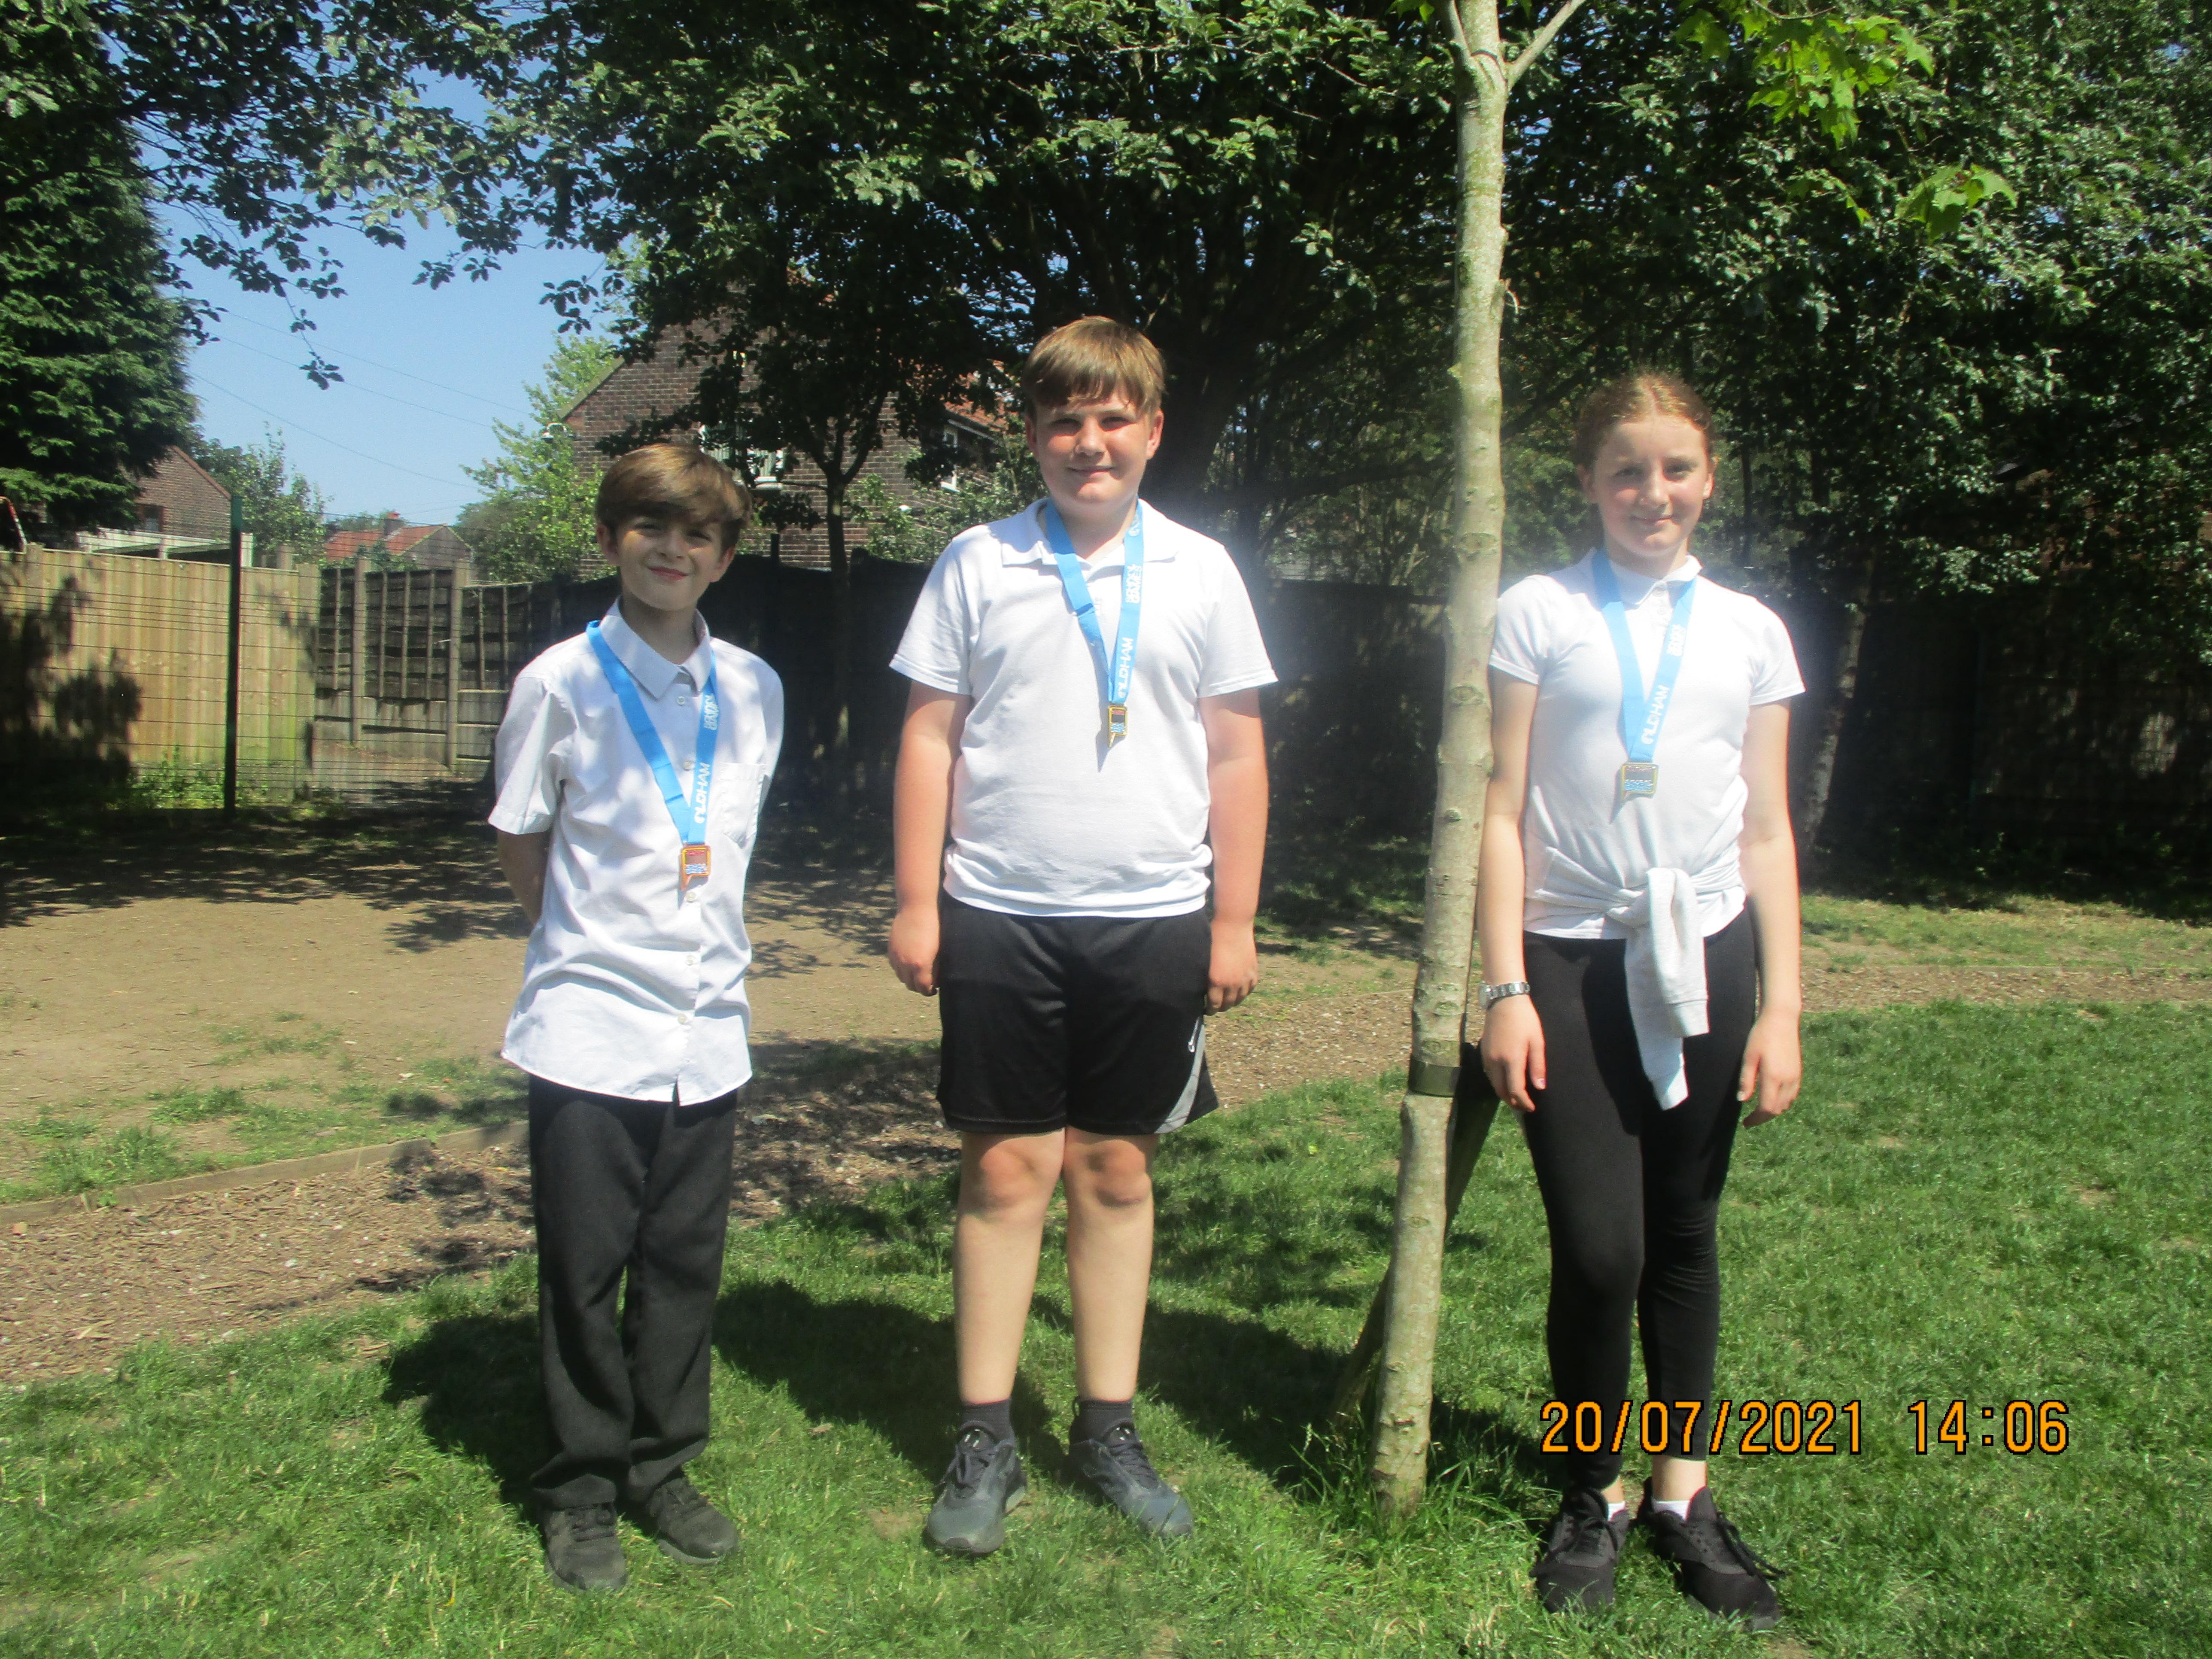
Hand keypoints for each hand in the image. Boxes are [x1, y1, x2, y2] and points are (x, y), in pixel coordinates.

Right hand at [888, 903, 940, 995]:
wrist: (916, 908)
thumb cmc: (933, 927)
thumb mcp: (938, 950)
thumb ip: (935, 968)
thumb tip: (934, 980)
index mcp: (920, 965)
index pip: (923, 988)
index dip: (929, 991)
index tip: (933, 990)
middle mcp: (905, 964)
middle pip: (910, 985)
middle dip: (919, 987)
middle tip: (926, 984)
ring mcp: (896, 957)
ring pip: (901, 977)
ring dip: (909, 979)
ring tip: (917, 974)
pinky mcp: (890, 950)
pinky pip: (895, 967)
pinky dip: (901, 969)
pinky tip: (908, 963)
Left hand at [1207, 918, 1257, 1011]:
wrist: (1232, 926)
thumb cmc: (1212, 939)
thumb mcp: (1203, 961)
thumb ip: (1204, 978)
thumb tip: (1203, 991)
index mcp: (1216, 982)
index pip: (1214, 1005)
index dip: (1210, 1010)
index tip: (1207, 1010)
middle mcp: (1232, 983)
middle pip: (1228, 1004)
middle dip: (1221, 1008)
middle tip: (1216, 1007)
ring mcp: (1245, 978)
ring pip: (1240, 999)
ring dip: (1233, 1002)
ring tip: (1228, 1000)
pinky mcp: (1253, 971)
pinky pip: (1250, 989)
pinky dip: (1245, 992)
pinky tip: (1240, 991)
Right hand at [1480, 995, 1545, 1112]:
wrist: (1504, 1000)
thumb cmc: (1525, 1020)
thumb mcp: (1537, 1041)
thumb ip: (1537, 1066)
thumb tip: (1539, 1088)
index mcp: (1512, 1060)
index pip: (1516, 1090)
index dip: (1524, 1103)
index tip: (1532, 1108)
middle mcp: (1496, 1062)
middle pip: (1501, 1091)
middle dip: (1512, 1102)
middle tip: (1524, 1106)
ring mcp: (1487, 1057)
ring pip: (1493, 1083)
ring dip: (1504, 1093)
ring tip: (1516, 1096)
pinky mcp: (1483, 1051)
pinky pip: (1489, 1074)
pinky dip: (1497, 1082)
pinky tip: (1506, 1080)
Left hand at [1738, 1007, 1801, 1125]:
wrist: (1782, 1019)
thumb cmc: (1761, 1036)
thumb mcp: (1748, 1057)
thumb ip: (1746, 1080)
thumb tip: (1742, 1100)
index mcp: (1773, 1078)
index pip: (1766, 1109)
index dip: (1756, 1119)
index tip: (1745, 1123)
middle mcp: (1787, 1080)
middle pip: (1777, 1109)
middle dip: (1763, 1117)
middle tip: (1750, 1119)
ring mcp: (1795, 1077)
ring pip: (1786, 1104)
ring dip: (1773, 1110)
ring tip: (1759, 1109)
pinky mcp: (1798, 1072)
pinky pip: (1792, 1095)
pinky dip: (1783, 1101)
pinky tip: (1772, 1097)